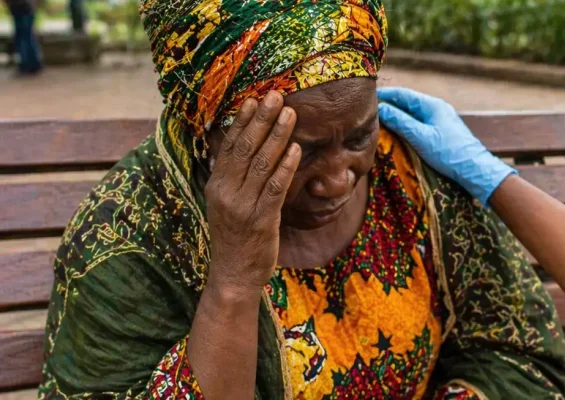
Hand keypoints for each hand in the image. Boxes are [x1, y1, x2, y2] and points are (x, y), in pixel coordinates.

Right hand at [204, 91, 299, 292]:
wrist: (233, 276)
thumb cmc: (235, 238)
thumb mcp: (226, 204)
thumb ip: (233, 178)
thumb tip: (243, 150)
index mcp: (216, 185)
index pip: (229, 145)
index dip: (242, 121)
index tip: (254, 99)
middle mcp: (226, 192)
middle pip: (245, 148)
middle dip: (262, 119)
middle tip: (276, 95)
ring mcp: (243, 206)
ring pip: (262, 163)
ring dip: (278, 136)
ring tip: (290, 114)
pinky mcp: (261, 220)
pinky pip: (275, 188)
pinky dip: (286, 166)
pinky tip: (296, 149)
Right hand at [377, 87, 515, 204]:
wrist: (475, 170)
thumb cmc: (448, 153)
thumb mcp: (420, 137)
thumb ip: (400, 121)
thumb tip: (381, 108)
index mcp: (432, 105)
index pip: (403, 94)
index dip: (384, 95)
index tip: (367, 99)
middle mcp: (437, 108)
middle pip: (407, 102)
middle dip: (389, 105)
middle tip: (369, 112)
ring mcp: (440, 120)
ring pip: (413, 113)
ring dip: (397, 116)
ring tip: (379, 122)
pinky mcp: (442, 132)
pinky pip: (419, 123)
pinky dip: (406, 125)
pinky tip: (398, 132)